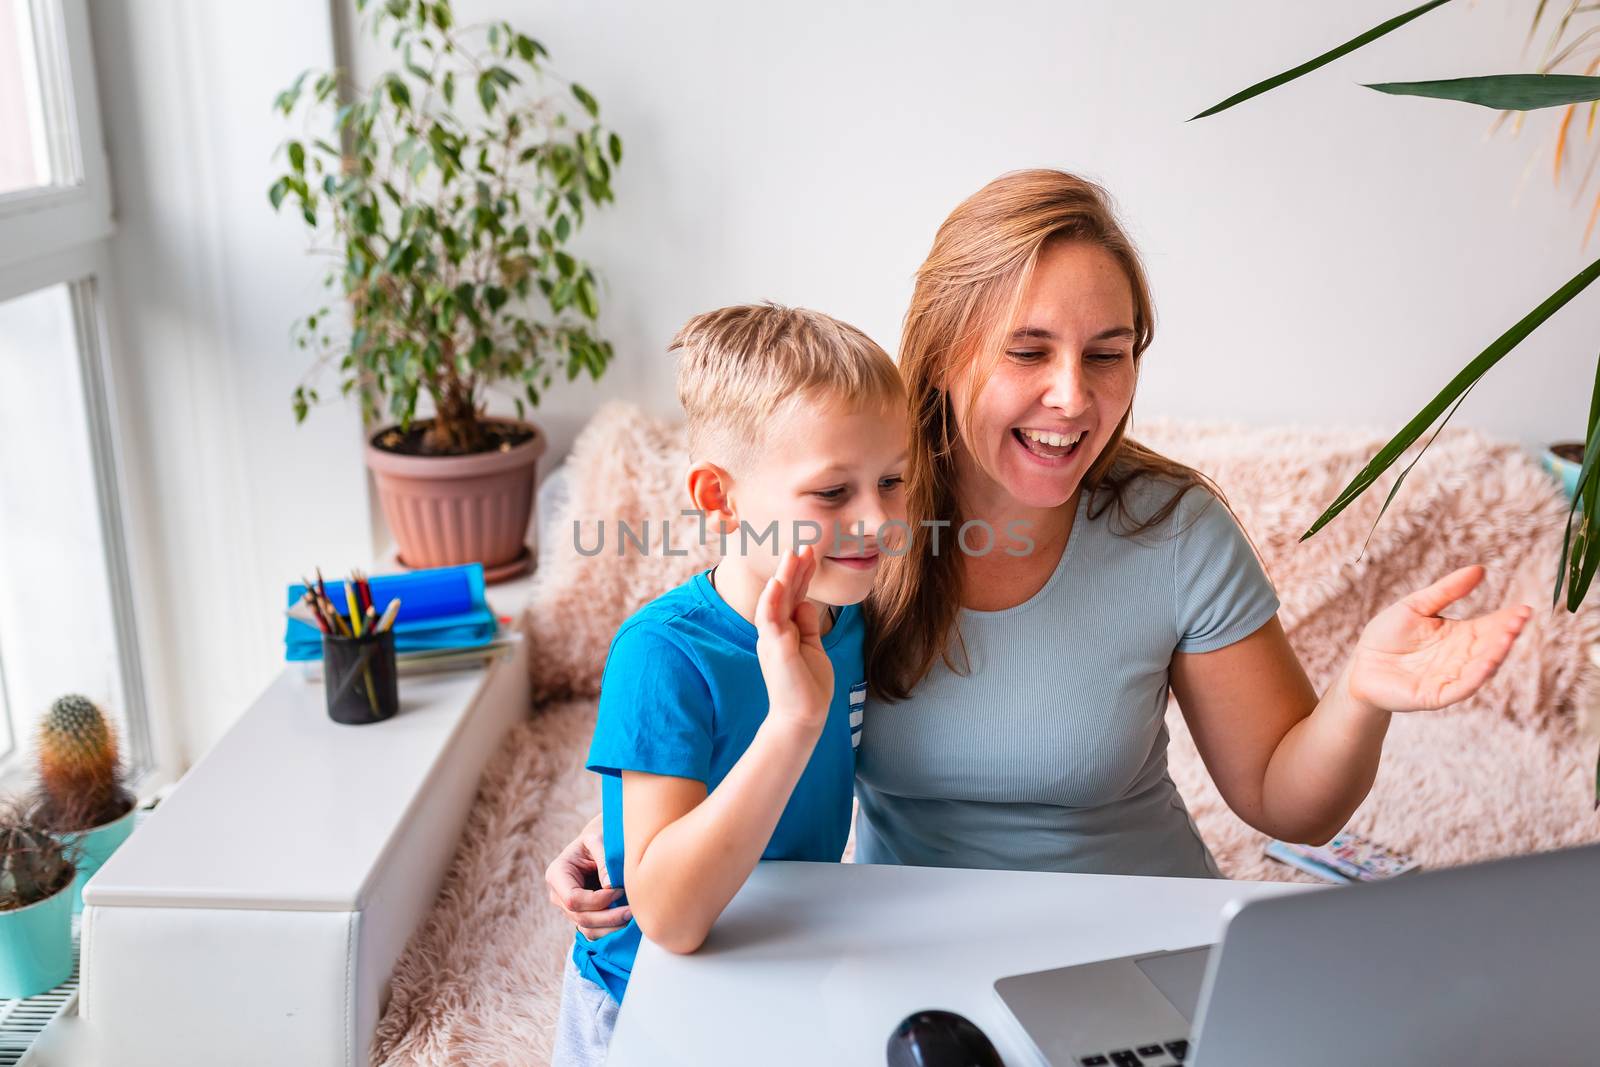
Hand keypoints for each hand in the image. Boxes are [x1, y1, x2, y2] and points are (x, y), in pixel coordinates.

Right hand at [544, 813, 630, 939]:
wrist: (598, 845)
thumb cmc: (598, 839)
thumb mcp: (598, 840)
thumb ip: (603, 861)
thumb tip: (610, 886)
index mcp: (557, 874)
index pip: (573, 898)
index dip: (597, 900)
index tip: (619, 891)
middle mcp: (558, 895)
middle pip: (580, 917)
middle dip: (608, 917)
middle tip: (632, 911)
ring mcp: (568, 908)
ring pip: (587, 929)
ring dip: (611, 928)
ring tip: (632, 918)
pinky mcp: (581, 916)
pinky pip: (593, 932)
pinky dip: (610, 931)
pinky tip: (626, 924)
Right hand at [754, 544, 834, 733]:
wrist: (803, 717)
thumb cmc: (808, 686)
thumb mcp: (813, 647)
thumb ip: (807, 625)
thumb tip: (806, 604)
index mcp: (785, 630)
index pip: (794, 596)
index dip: (802, 574)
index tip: (811, 553)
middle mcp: (775, 631)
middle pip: (785, 593)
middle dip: (795, 568)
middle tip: (804, 544)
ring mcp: (772, 638)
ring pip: (775, 601)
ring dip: (784, 577)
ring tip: (792, 555)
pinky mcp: (774, 648)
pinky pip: (770, 620)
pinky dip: (773, 600)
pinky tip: (778, 583)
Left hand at [1347, 565, 1531, 713]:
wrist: (1360, 665)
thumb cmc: (1387, 635)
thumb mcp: (1416, 606)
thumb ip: (1447, 591)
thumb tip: (1480, 569)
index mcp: (1460, 635)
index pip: (1491, 626)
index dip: (1507, 620)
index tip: (1524, 610)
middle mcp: (1461, 658)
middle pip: (1491, 646)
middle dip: (1506, 635)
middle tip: (1520, 620)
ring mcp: (1451, 677)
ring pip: (1481, 668)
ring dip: (1496, 654)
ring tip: (1508, 638)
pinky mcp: (1436, 695)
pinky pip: (1461, 687)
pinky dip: (1476, 676)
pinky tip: (1487, 663)